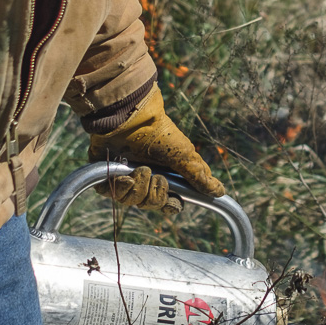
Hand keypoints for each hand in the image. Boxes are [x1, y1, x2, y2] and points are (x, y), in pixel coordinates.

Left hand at [88, 85, 224, 214]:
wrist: (131, 119)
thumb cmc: (159, 134)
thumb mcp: (184, 155)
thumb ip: (199, 176)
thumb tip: (220, 192)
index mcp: (163, 175)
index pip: (167, 202)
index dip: (170, 205)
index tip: (172, 200)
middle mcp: (144, 178)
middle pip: (150, 204)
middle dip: (154, 194)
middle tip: (156, 176)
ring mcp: (124, 177)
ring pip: (131, 201)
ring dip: (138, 187)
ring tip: (140, 169)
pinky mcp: (106, 175)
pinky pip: (112, 194)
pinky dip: (120, 185)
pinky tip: (124, 174)